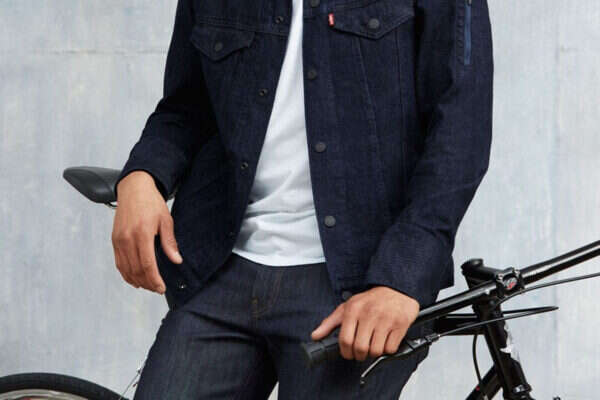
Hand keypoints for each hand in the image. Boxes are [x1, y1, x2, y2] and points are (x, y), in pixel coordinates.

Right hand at [111, 170, 182, 293]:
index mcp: (142, 233)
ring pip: (126, 269)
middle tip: (157, 289)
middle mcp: (127, 238)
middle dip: (147, 283)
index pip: (147, 264)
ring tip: (148, 286)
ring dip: (137, 281)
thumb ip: (170, 242)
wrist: (134, 189)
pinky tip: (134, 279)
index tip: (161, 288)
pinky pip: (118, 262)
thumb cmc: (151, 202)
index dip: (154, 279)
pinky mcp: (114, 240)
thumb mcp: (166, 220)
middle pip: (136, 270)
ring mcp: (118, 240)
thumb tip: (176, 260)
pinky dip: (126, 274)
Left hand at [311, 286, 419, 360]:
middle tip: (361, 352)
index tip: (348, 354)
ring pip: (376, 351)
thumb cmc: (371, 300)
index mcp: (354, 309)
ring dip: (374, 353)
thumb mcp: (347, 307)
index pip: (345, 340)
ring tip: (373, 345)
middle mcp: (369, 314)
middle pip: (360, 348)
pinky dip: (387, 350)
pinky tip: (385, 340)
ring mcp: (385, 319)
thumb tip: (315, 336)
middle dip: (359, 355)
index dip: (346, 352)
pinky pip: (390, 349)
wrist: (396, 288)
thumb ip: (330, 322)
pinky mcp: (400, 324)